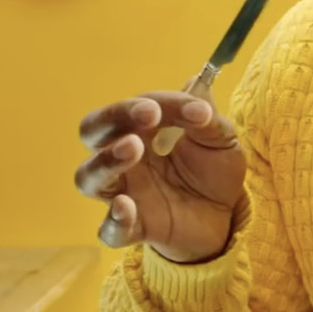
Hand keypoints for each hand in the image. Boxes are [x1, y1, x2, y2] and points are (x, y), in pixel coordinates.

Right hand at [73, 77, 245, 262]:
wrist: (225, 216)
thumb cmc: (213, 171)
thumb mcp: (220, 139)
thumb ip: (206, 114)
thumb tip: (196, 81)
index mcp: (141, 131)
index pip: (130, 108)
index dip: (154, 103)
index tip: (192, 108)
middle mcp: (123, 160)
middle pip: (92, 131)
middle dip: (113, 117)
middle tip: (149, 115)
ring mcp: (124, 194)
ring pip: (87, 177)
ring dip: (106, 160)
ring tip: (133, 148)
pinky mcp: (134, 228)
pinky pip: (109, 229)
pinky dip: (113, 219)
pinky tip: (125, 206)